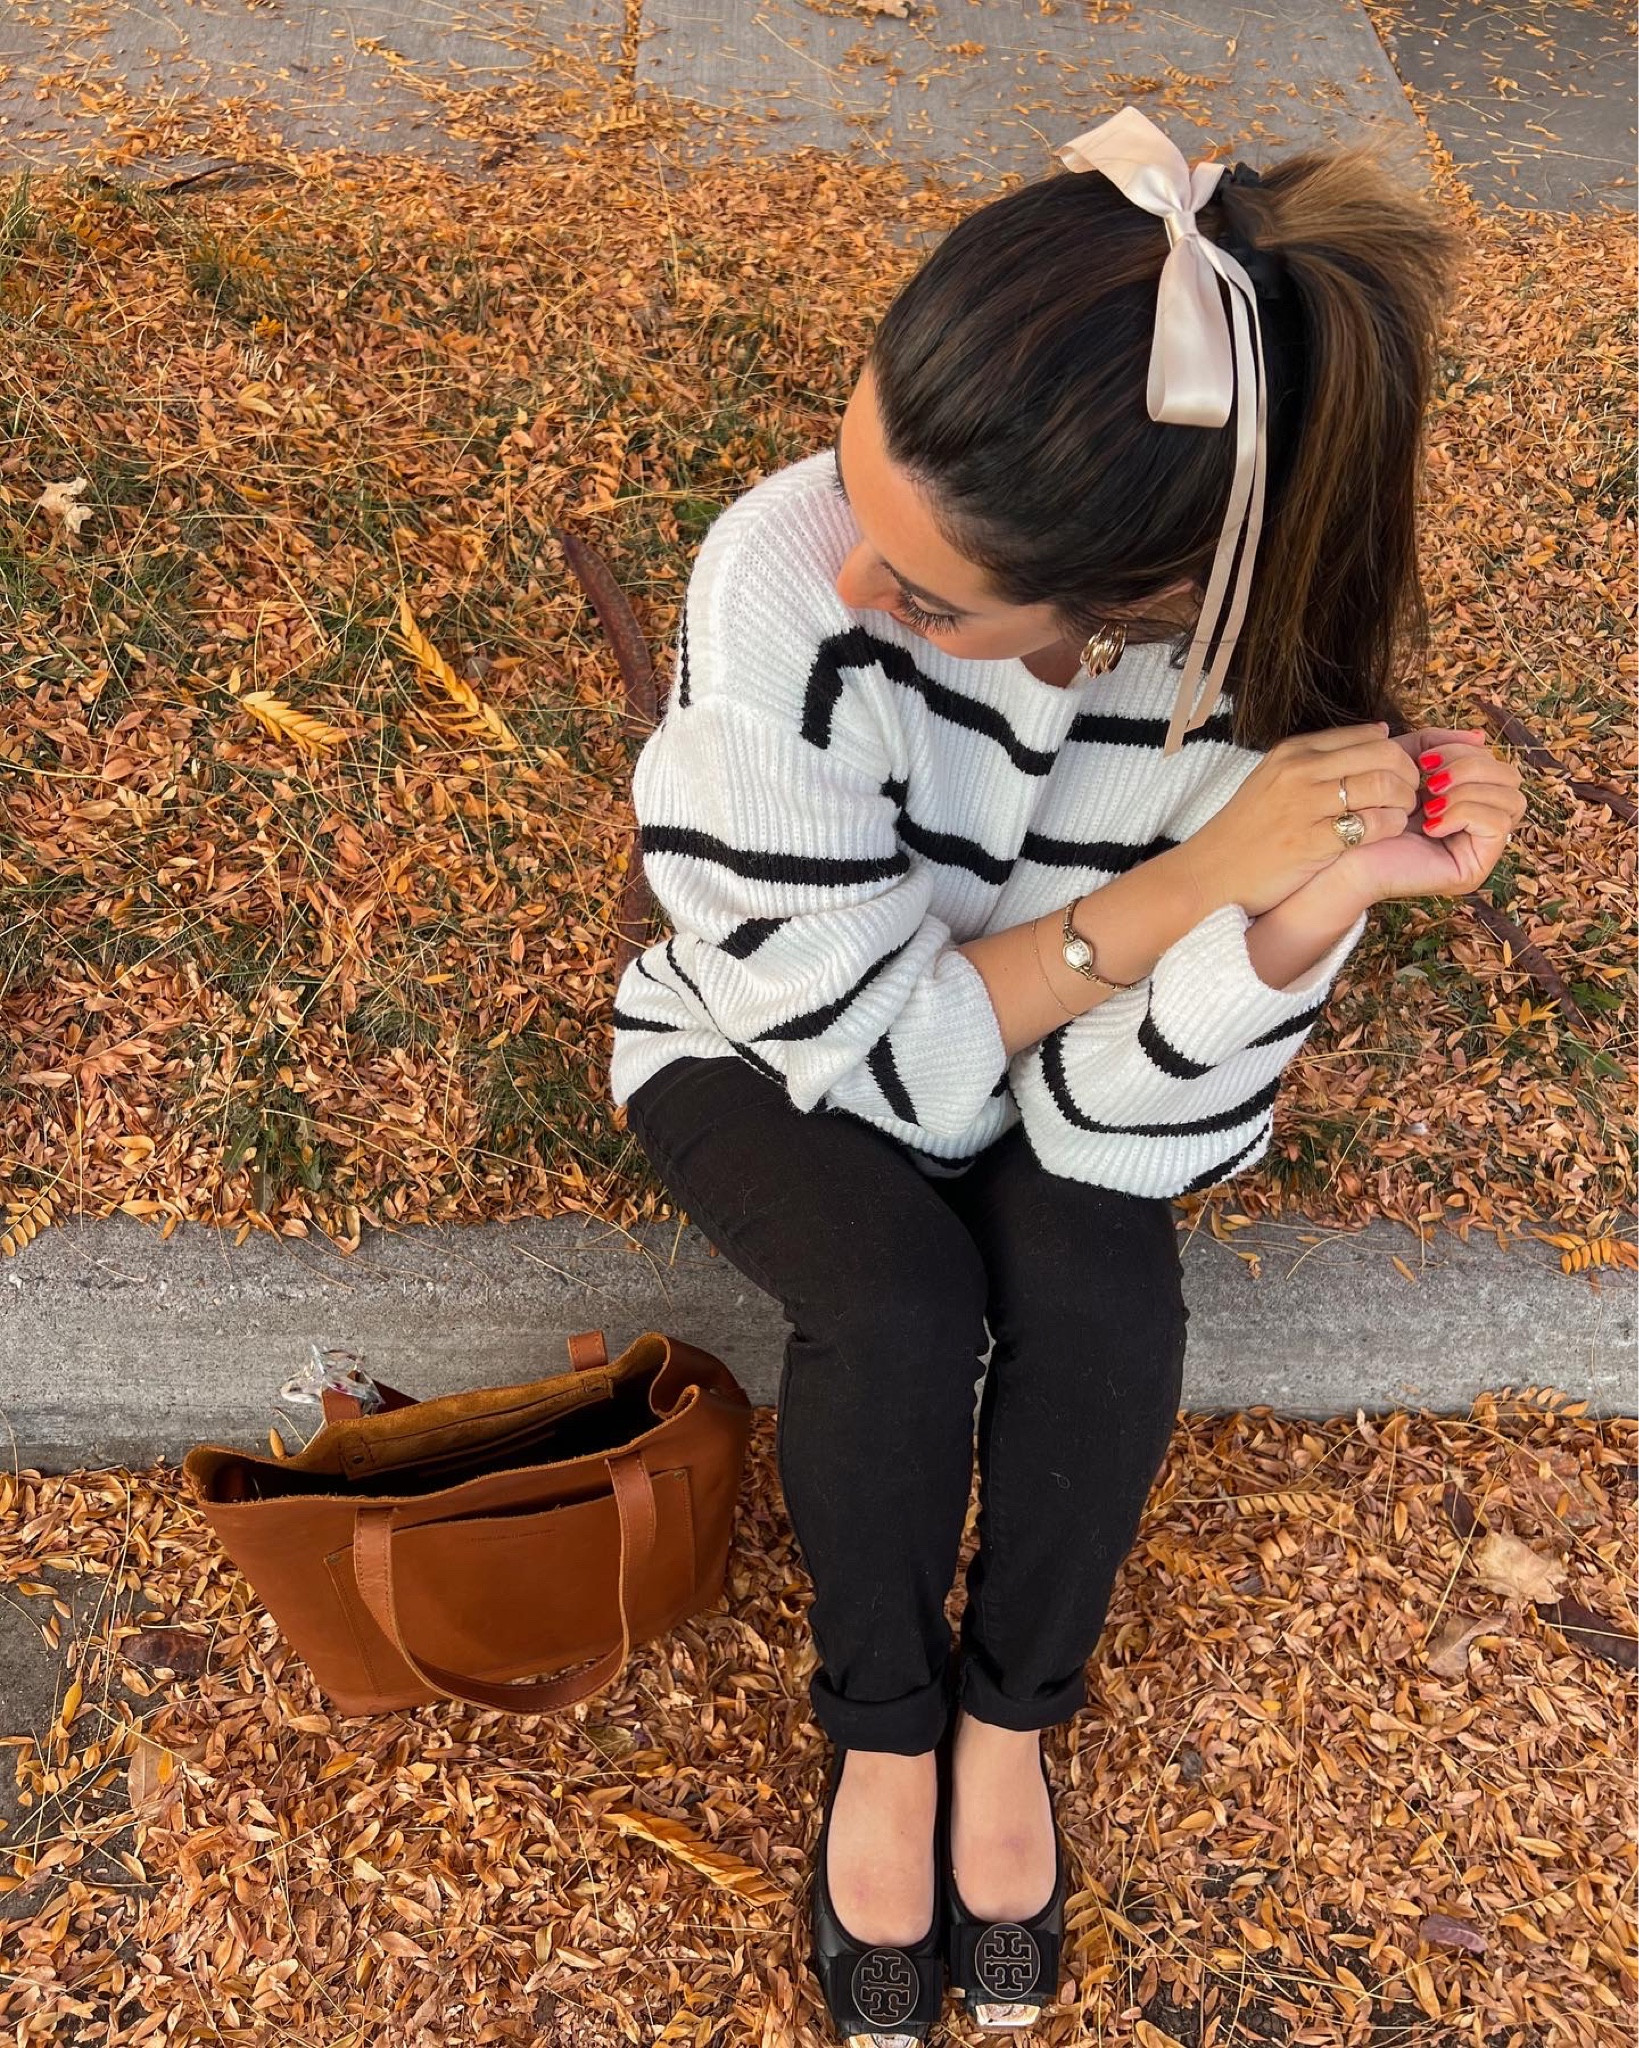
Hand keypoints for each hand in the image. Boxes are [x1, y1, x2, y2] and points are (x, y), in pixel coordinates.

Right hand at [1185, 722, 1420, 917]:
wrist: (1209, 874)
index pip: (1366, 735)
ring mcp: (1304, 806)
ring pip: (1383, 785)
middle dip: (1409, 775)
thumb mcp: (1274, 781)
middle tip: (1412, 795)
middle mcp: (1299, 772)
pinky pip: (1372, 824)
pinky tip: (1386, 834)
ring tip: (1401, 815)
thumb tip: (1380, 733)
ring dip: (1404, 802)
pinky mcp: (1311, 842)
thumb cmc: (1246, 833)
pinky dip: (1391, 827)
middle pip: (1382, 755)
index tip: (1401, 775)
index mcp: (1292, 752)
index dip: (1396, 753)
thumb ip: (1321, 759)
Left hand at [1316, 726, 1526, 908]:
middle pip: (1511, 779)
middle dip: (1471, 769)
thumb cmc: (1367, 806)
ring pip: (1511, 800)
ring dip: (1466, 792)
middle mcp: (1480, 823)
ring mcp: (1480, 848)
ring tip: (1427, 804)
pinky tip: (1430, 824)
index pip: (1495, 763)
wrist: (1342, 848)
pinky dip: (1465, 814)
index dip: (1464, 752)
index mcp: (1467, 797)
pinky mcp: (1474, 869)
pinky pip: (1498, 826)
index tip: (1425, 760)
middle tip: (1430, 781)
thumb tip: (1480, 737)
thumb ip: (1438, 743)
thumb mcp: (1403, 762)